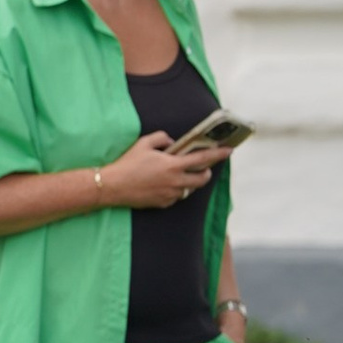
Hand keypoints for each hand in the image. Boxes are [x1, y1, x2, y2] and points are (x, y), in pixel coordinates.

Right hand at [96, 133, 220, 211]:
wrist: (112, 186)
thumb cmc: (128, 164)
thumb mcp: (143, 144)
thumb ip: (162, 138)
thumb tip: (172, 143)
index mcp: (173, 165)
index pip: (203, 158)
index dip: (218, 154)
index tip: (229, 150)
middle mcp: (175, 181)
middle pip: (202, 179)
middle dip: (206, 172)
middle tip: (202, 167)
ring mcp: (170, 194)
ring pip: (189, 188)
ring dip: (188, 181)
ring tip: (175, 174)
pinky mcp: (163, 203)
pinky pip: (176, 196)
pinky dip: (174, 190)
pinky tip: (162, 184)